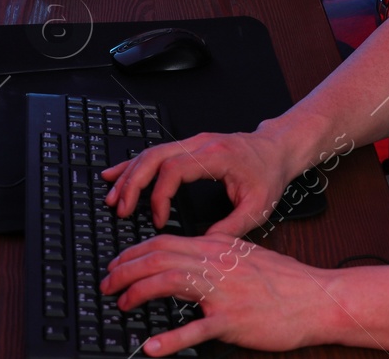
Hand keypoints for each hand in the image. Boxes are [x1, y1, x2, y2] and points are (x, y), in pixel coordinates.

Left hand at [100, 235, 340, 355]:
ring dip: (138, 293)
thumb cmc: (285, 280)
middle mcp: (216, 264)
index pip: (164, 242)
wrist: (316, 298)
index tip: (116, 263)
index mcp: (217, 247)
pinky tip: (151, 347)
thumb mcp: (246, 253)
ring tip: (121, 304)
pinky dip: (170, 340)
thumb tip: (190, 251)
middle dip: (125, 270)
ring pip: (169, 283)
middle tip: (107, 283)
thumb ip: (217, 251)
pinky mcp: (232, 320)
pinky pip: (196, 330)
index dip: (134, 252)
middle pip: (159, 259)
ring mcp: (223, 292)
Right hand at [101, 128, 295, 236]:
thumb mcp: (258, 206)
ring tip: (111, 197)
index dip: (160, 196)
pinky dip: (134, 164)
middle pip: (154, 156)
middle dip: (132, 183)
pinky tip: (116, 174)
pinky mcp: (189, 147)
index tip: (158, 220)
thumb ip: (231, 228)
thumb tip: (203, 247)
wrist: (277, 150)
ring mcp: (193, 142)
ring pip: (151, 153)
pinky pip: (156, 152)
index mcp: (215, 156)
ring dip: (128, 174)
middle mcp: (200, 144)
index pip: (174, 170)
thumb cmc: (269, 175)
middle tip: (118, 209)